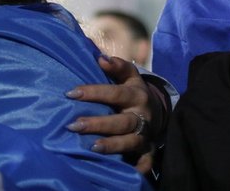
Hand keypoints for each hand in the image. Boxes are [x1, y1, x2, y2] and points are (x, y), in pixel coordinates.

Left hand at [65, 55, 158, 173]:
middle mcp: (142, 115)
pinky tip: (124, 171)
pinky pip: (145, 161)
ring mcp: (145, 135)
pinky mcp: (148, 151)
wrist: (158, 113)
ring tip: (92, 148)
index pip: (115, 93)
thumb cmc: (134, 92)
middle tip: (74, 125)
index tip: (71, 93)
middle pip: (122, 120)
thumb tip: (100, 58)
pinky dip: (138, 167)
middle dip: (98, 124)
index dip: (93, 92)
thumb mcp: (130, 77)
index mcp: (137, 95)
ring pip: (130, 141)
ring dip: (112, 145)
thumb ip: (117, 67)